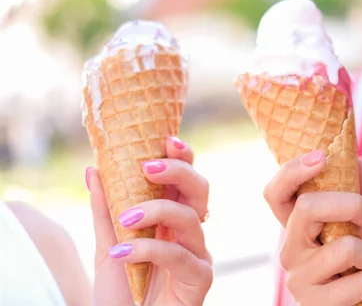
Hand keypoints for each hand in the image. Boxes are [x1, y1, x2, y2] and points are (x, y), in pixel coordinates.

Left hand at [88, 136, 212, 305]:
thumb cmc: (122, 292)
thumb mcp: (108, 246)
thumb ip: (105, 210)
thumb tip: (93, 169)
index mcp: (173, 219)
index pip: (186, 180)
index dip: (183, 157)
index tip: (165, 140)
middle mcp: (191, 233)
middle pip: (200, 190)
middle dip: (178, 172)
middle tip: (147, 168)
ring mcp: (199, 254)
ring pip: (191, 218)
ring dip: (156, 211)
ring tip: (125, 219)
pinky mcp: (200, 278)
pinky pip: (180, 255)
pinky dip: (148, 250)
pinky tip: (122, 255)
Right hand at [264, 151, 361, 305]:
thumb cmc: (356, 267)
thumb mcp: (361, 228)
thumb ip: (361, 195)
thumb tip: (360, 160)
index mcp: (296, 228)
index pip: (275, 194)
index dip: (292, 170)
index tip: (322, 156)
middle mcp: (289, 250)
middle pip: (308, 207)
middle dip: (353, 204)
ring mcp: (299, 279)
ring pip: (346, 247)